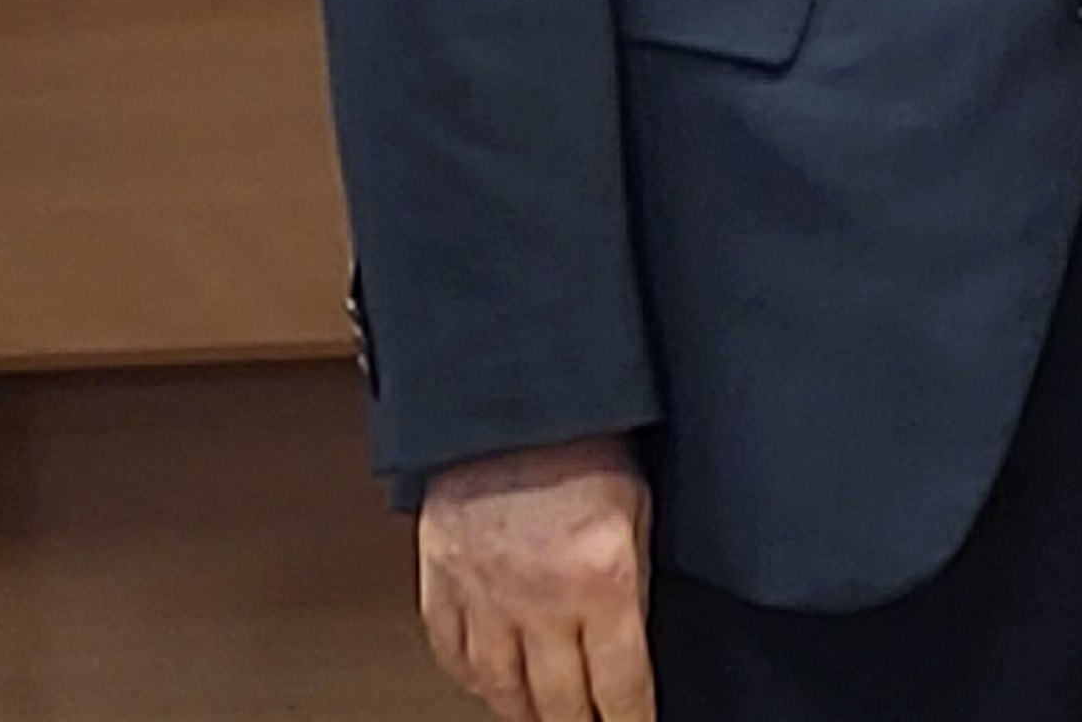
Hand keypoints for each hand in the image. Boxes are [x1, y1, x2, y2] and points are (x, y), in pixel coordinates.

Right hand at [417, 438, 655, 721]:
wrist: (510, 392)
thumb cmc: (581, 436)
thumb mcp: (638, 507)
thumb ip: (635, 580)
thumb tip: (634, 639)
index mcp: (602, 579)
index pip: (622, 687)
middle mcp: (541, 600)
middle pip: (561, 704)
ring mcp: (485, 596)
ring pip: (502, 691)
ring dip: (526, 714)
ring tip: (542, 719)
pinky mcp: (442, 581)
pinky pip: (452, 653)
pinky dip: (471, 679)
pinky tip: (488, 685)